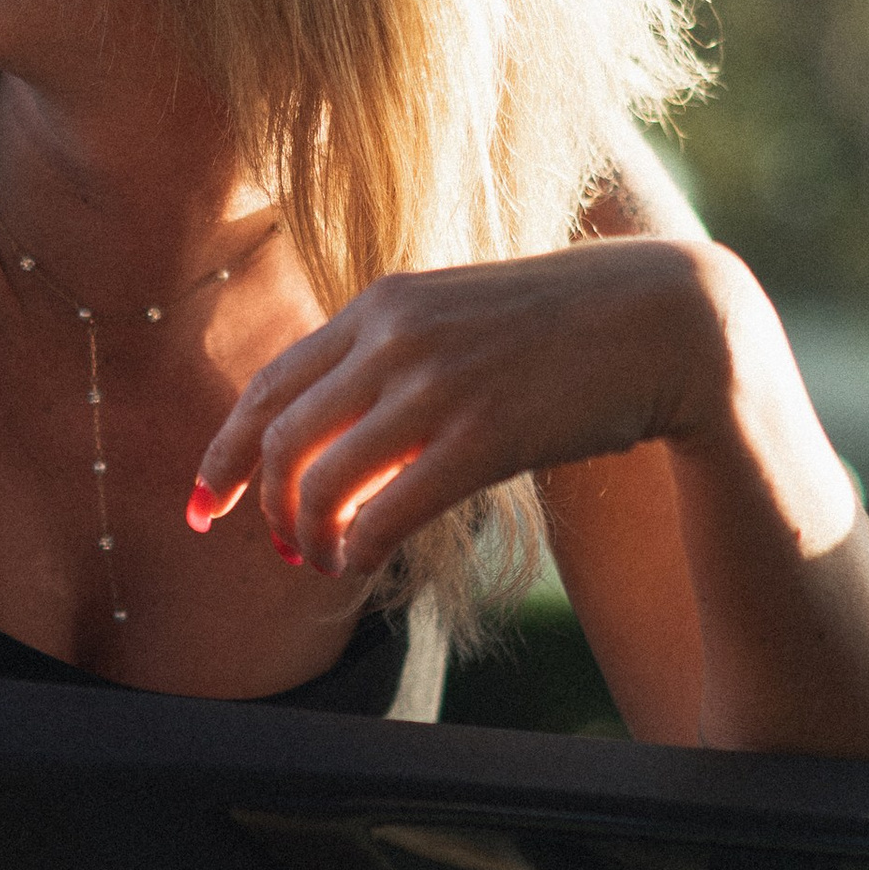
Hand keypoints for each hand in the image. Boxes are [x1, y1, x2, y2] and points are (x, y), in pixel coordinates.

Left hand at [187, 239, 743, 577]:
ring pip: (320, 479)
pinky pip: (386, 509)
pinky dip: (356, 548)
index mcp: (381, 304)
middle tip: (272, 550)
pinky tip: (357, 565)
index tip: (203, 504)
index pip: (268, 385)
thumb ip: (393, 358)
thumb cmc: (562, 329)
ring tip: (321, 563)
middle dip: (260, 506)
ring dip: (306, 536)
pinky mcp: (484, 435)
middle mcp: (395, 336)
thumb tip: (337, 431)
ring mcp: (437, 384)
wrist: (665, 318)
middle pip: (281, 436)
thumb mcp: (458, 318)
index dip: (225, 453)